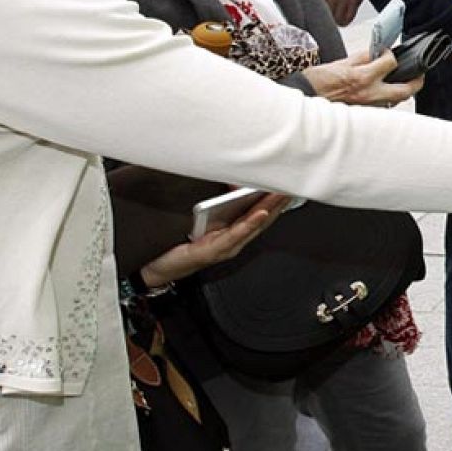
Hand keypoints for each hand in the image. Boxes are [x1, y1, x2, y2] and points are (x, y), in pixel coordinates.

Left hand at [139, 193, 291, 285]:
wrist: (159, 267)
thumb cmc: (180, 245)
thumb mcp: (201, 221)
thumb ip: (218, 206)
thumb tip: (231, 183)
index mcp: (232, 232)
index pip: (259, 213)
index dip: (275, 200)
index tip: (286, 184)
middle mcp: (234, 242)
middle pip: (261, 219)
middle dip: (278, 202)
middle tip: (291, 186)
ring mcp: (226, 248)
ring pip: (253, 226)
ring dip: (270, 210)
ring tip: (281, 195)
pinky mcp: (213, 251)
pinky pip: (234, 236)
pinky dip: (249, 225)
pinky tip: (258, 214)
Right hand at [303, 48, 421, 104]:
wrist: (304, 99)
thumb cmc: (318, 81)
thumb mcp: (341, 63)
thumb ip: (363, 58)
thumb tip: (378, 53)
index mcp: (362, 78)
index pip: (391, 64)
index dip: (392, 55)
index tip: (388, 52)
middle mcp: (369, 95)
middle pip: (405, 91)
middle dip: (417, 82)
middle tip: (419, 74)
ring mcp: (368, 108)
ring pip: (396, 102)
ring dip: (401, 92)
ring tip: (402, 82)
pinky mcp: (363, 115)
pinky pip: (382, 108)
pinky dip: (386, 100)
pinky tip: (382, 92)